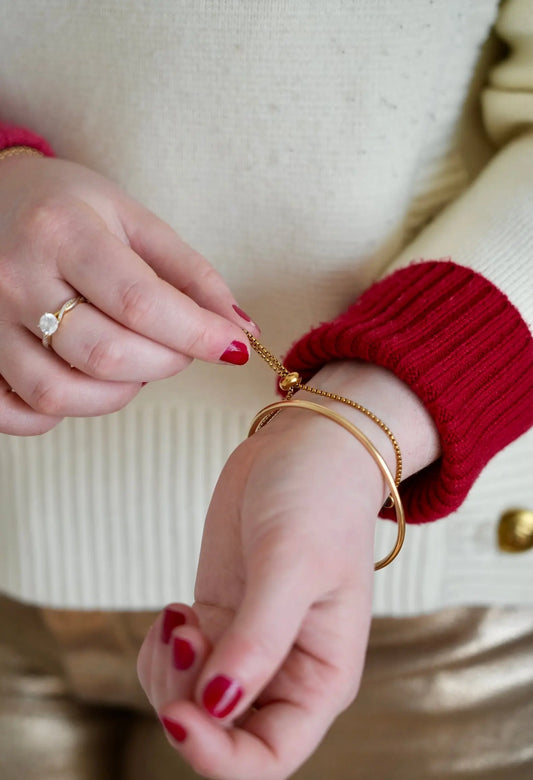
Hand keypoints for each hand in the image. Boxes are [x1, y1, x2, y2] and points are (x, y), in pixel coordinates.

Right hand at [0, 154, 255, 434]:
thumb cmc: (67, 207)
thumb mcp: (134, 220)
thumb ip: (191, 274)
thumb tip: (240, 330)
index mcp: (61, 232)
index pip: (139, 302)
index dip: (197, 334)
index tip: (234, 348)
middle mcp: (15, 278)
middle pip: (105, 355)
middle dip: (165, 363)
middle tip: (179, 345)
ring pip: (59, 393)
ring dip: (118, 393)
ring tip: (134, 361)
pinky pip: (15, 414)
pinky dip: (58, 415)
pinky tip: (82, 382)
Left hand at [137, 361, 439, 778]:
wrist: (304, 448)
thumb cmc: (320, 500)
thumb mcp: (293, 564)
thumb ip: (258, 639)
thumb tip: (217, 707)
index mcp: (321, 677)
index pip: (270, 757)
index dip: (220, 755)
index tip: (180, 713)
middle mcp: (284, 673)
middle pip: (222, 735)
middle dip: (185, 701)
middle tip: (181, 632)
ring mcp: (246, 646)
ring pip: (191, 703)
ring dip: (167, 675)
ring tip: (180, 615)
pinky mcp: (219, 619)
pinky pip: (175, 666)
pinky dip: (159, 652)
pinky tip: (175, 612)